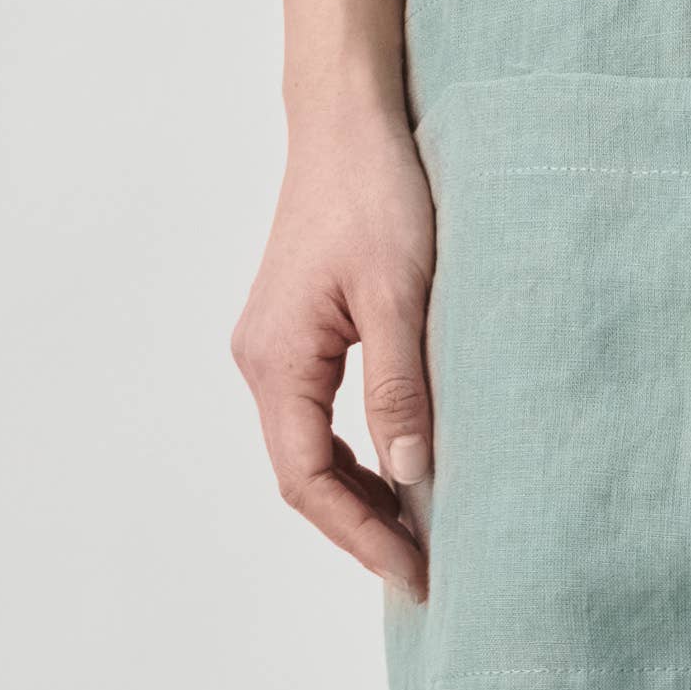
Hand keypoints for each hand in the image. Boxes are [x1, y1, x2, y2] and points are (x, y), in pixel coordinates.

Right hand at [229, 0, 435, 597]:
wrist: (351, 116)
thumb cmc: (377, 190)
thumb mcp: (400, 294)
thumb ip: (402, 389)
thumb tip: (411, 477)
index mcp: (277, 359)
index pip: (308, 480)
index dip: (362, 536)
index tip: (418, 574)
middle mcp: (261, 360)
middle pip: (302, 475)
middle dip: (361, 528)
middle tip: (428, 571)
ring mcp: (276, 346)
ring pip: (310, 449)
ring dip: (360, 495)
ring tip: (423, 533)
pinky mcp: (300, 329)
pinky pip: (321, 416)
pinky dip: (359, 454)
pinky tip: (405, 468)